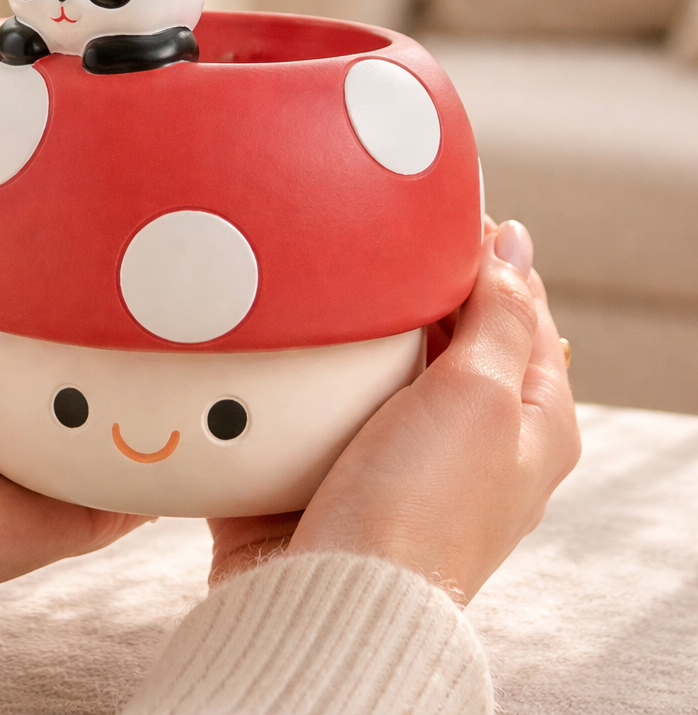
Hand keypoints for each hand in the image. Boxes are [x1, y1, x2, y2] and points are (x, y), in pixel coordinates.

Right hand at [209, 219, 579, 601]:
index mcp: (526, 421)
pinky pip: (321, 393)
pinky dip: (306, 364)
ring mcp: (395, 449)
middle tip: (365, 238)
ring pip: (378, 357)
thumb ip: (497, 315)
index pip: (518, 309)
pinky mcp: (332, 463)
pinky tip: (285, 331)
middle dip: (409, 284)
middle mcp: (466, 435)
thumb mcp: (479, 396)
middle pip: (444, 330)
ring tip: (318, 272)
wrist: (324, 599)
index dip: (482, 255)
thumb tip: (514, 241)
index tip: (432, 213)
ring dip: (350, 322)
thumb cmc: (416, 506)